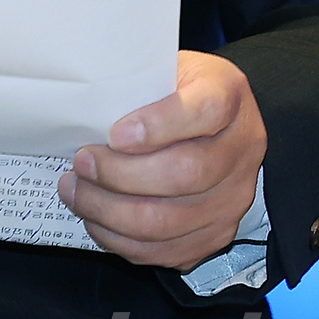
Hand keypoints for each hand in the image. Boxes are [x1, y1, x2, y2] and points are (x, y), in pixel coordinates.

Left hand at [56, 50, 266, 271]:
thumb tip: (85, 113)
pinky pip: (167, 251)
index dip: (157, 125)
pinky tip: (97, 219)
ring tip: (76, 192)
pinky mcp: (217, 234)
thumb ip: (136, 85)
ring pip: (171, 221)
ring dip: (112, 212)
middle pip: (185, 174)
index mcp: (229, 95)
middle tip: (82, 163)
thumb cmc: (177, 91)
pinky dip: (123, 240)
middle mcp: (241, 149)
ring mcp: (233, 198)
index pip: (205, 111)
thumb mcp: (164, 68)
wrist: (216, 124)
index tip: (114, 134)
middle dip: (120, 175)